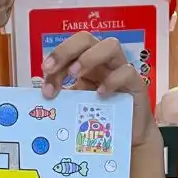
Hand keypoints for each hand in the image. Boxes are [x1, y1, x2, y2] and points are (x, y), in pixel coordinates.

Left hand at [41, 32, 153, 146]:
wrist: (129, 137)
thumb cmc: (102, 118)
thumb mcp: (76, 106)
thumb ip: (62, 96)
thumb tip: (39, 90)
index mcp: (86, 63)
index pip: (70, 49)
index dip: (56, 57)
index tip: (44, 73)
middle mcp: (103, 62)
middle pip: (86, 39)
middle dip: (66, 50)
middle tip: (51, 68)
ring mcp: (121, 70)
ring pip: (111, 46)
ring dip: (88, 57)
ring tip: (74, 75)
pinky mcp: (137, 84)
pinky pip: (127, 72)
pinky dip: (112, 80)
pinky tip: (100, 93)